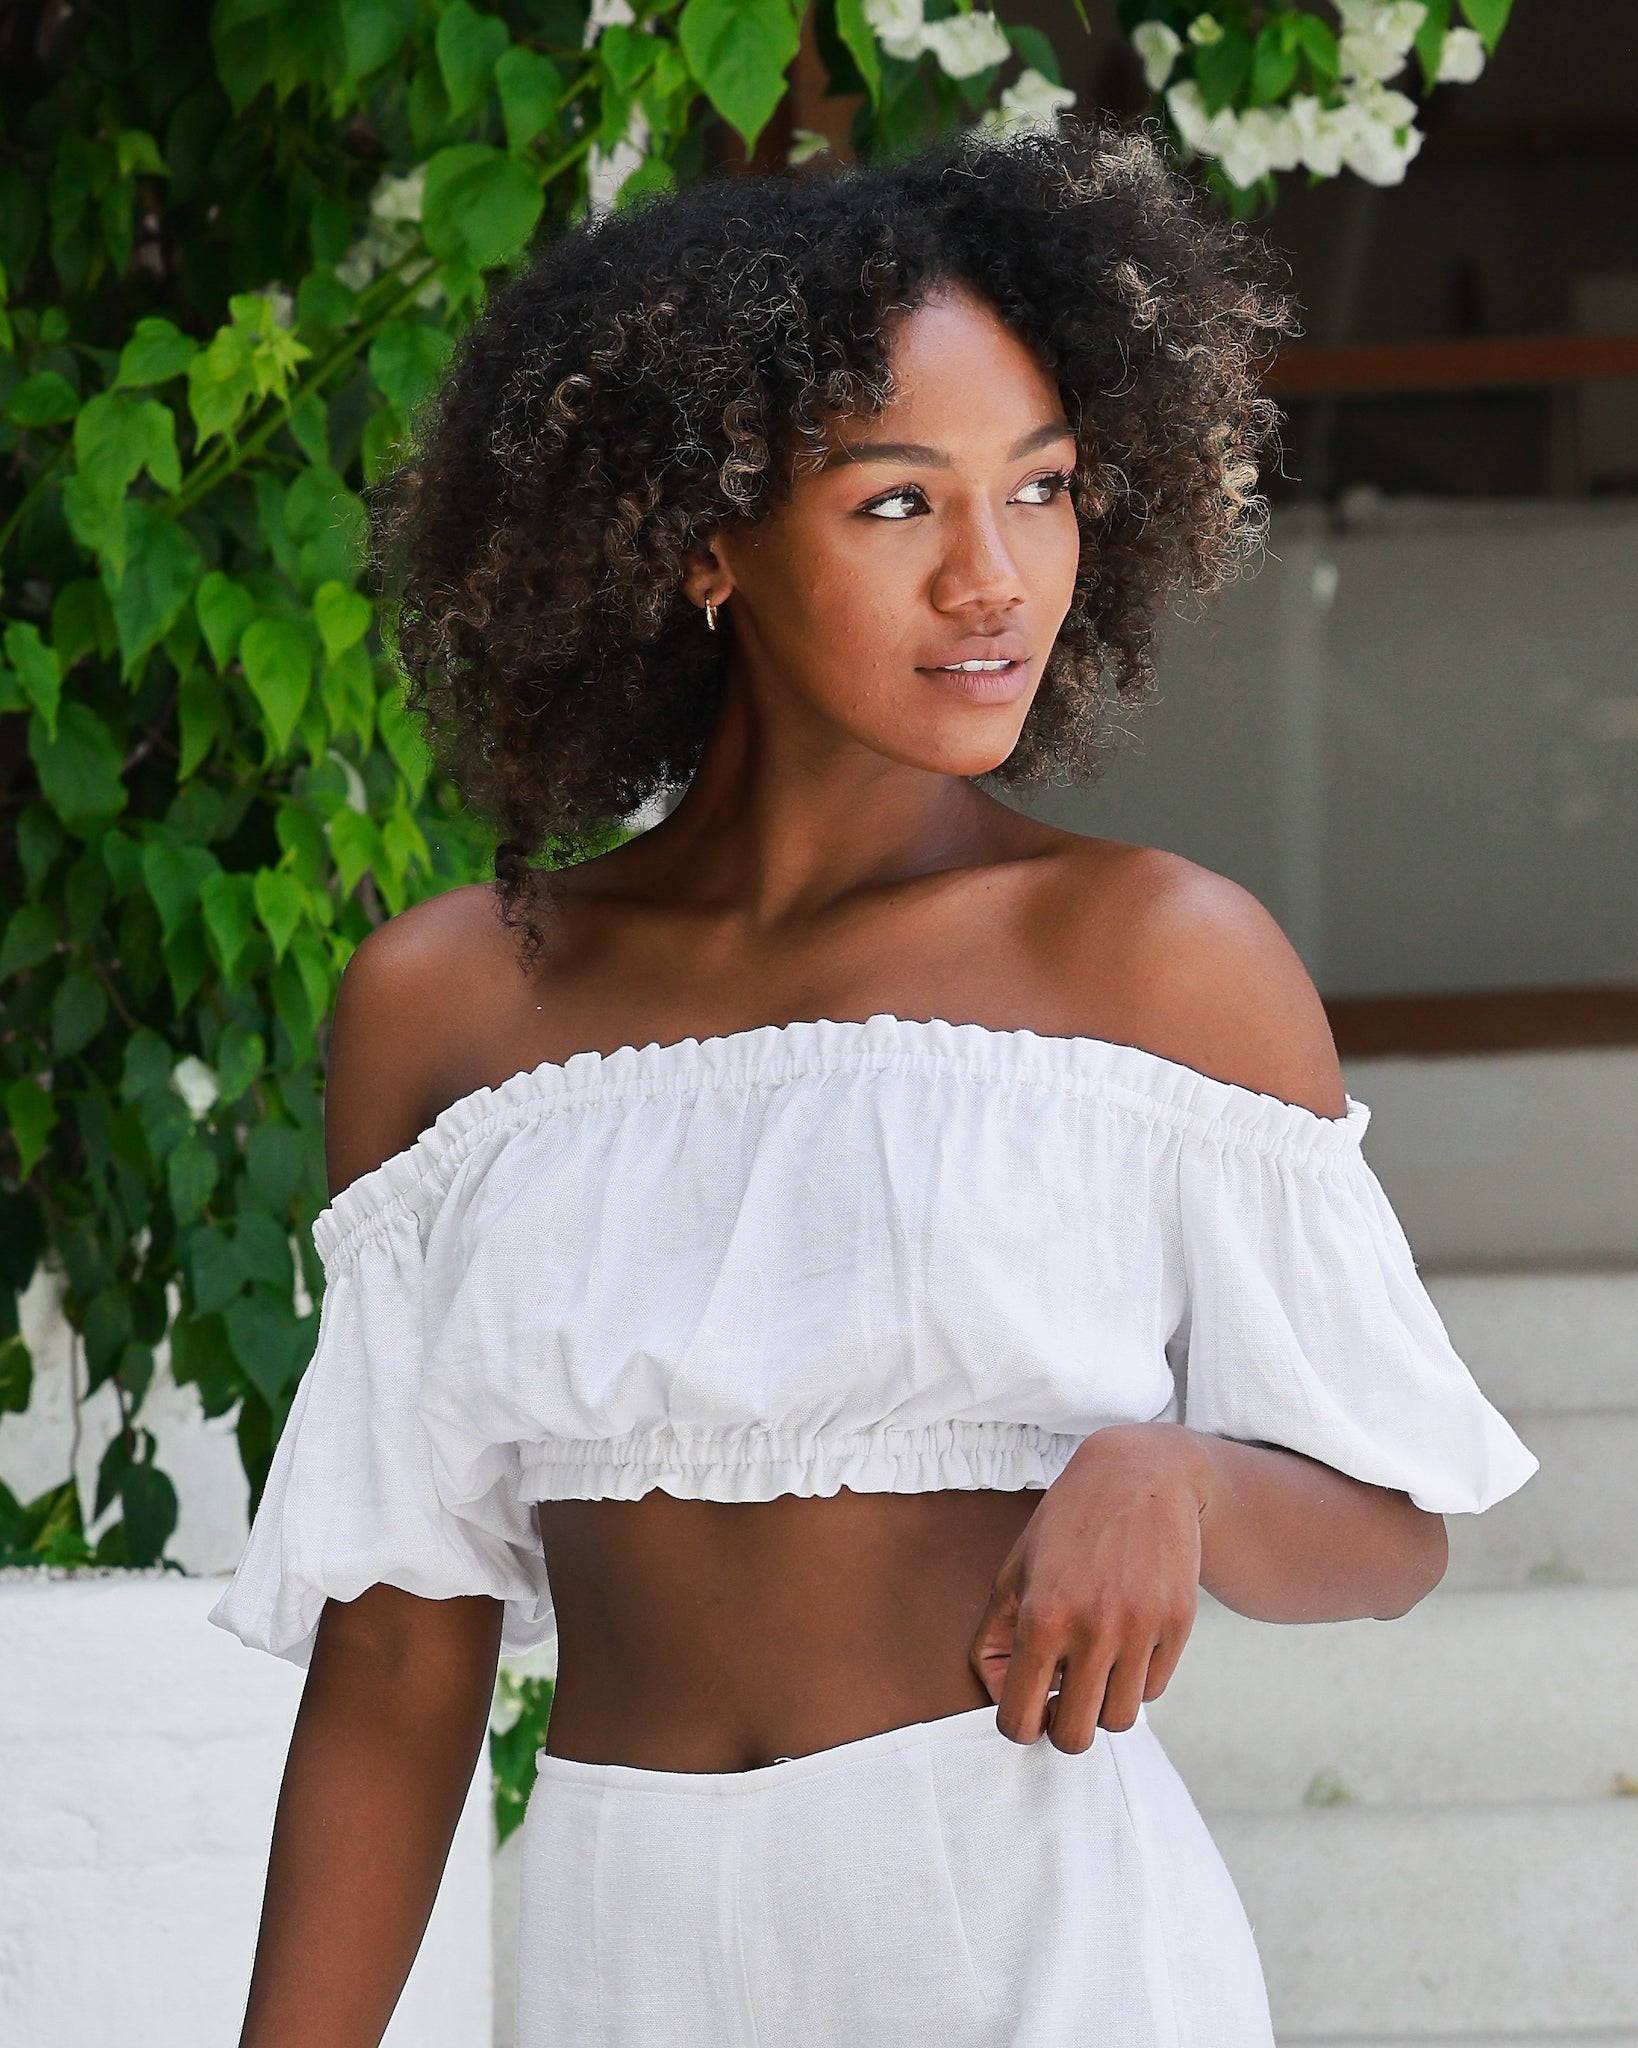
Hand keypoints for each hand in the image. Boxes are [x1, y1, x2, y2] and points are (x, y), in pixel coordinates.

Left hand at [968, 1423, 1208, 1751]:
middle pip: (1075, 1737)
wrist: (1138, 1477)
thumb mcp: (1013, 1574)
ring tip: (1095, 1666)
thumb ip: (993, 1642)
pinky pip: (1154, 1689)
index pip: (1020, 1720)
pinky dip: (1136, 1679)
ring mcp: (1140, 1627)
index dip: (1020, 1725)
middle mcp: (1091, 1627)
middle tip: (1063, 1695)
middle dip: (1064, 1726)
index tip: (1029, 1707)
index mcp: (1040, 1616)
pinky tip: (1126, 1642)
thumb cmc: (1065, 1528)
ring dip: (1103, 1704)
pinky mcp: (1178, 1623)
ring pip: (1120, 1721)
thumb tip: (1001, 1702)